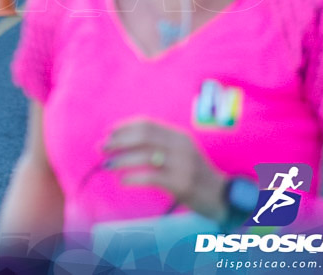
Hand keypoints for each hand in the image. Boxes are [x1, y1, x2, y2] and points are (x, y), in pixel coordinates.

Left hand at [103, 119, 226, 221]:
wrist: (221, 198)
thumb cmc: (194, 175)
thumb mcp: (180, 153)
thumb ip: (158, 145)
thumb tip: (122, 141)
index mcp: (179, 136)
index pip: (146, 124)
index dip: (123, 127)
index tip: (107, 133)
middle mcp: (181, 146)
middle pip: (143, 136)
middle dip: (118, 140)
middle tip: (100, 148)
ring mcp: (182, 164)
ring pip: (144, 155)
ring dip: (120, 159)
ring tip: (107, 165)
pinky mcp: (181, 183)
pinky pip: (151, 176)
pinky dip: (133, 177)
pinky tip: (122, 181)